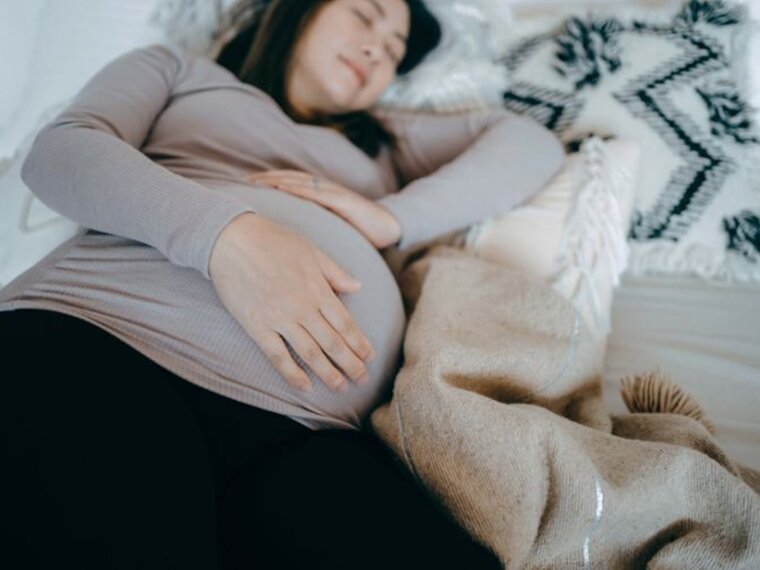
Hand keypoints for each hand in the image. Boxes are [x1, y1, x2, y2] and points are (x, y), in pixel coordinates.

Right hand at [208, 212, 375, 393]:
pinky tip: (305, 387)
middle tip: (362, 379)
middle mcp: (302, 308)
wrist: (231, 239)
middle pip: (333, 343)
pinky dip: (293, 373)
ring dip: (328, 373)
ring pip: (310, 353)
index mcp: (318, 289)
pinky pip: (278, 356)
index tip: (370, 357)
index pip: (345, 324)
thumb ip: (335, 272)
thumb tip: (358, 287)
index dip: (360, 344)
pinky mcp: (257, 327)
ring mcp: (279, 319)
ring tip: (341, 388)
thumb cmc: (273, 240)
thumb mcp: (311, 250)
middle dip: (351, 364)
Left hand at [247, 169, 401, 248]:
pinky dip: (297, 188)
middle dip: (265, 178)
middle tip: (243, 181)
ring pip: (299, 181)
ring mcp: (333, 193)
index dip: (268, 182)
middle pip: (288, 178)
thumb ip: (312, 229)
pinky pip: (316, 192)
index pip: (289, 184)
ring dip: (276, 180)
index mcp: (320, 196)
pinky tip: (282, 187)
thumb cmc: (360, 231)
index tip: (246, 186)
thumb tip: (287, 242)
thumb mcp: (330, 229)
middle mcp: (324, 190)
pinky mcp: (343, 200)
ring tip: (256, 181)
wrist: (389, 228)